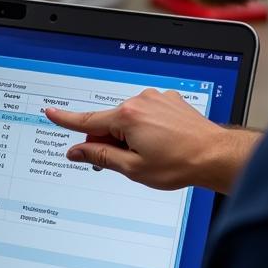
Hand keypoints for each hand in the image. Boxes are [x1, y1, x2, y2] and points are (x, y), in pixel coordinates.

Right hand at [44, 89, 258, 193]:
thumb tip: (77, 151)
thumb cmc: (179, 164)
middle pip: (109, 122)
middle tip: (126, 162)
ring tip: (153, 154)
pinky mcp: (169, 101)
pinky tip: (162, 143)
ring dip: (130, 135)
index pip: (87, 120)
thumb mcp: (132, 168)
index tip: (50, 112)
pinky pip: (146, 114)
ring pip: (128, 119)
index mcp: (127, 117)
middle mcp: (140, 102)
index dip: (66, 119)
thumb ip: (100, 156)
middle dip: (109, 140)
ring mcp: (156, 99)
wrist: (216, 156)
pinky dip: (146, 127)